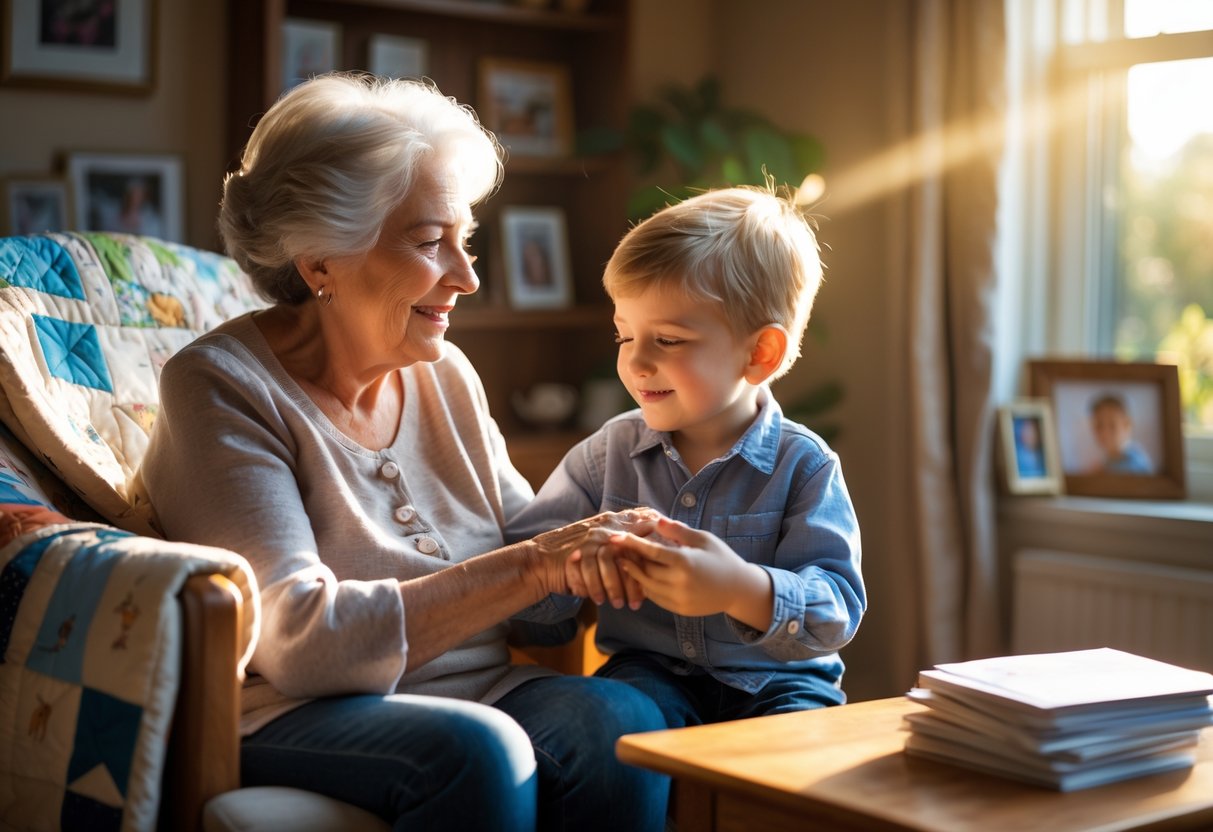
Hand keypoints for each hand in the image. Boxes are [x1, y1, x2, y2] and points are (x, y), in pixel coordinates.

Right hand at [530, 509, 659, 604]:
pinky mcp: (574, 554)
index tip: (653, 584)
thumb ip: (623, 549)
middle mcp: (602, 530)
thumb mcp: (601, 547)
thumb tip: (648, 566)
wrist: (540, 560)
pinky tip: (598, 600)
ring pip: (609, 565)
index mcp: (612, 525)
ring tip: (619, 605)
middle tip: (638, 603)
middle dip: (634, 582)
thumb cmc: (575, 558)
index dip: (649, 563)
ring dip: (615, 589)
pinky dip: (595, 590)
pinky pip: (590, 574)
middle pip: (628, 554)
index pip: (640, 541)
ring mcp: (588, 541)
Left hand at [611, 517, 773, 629]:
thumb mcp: (703, 539)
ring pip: (646, 585)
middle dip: (630, 558)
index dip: (630, 544)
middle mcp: (679, 582)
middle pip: (644, 570)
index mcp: (685, 562)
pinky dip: (646, 586)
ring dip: (635, 573)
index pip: (650, 552)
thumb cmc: (721, 558)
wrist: (738, 589)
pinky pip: (655, 598)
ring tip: (628, 561)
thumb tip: (656, 520)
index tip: (614, 538)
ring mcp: (678, 598)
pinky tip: (644, 576)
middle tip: (618, 548)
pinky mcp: (678, 609)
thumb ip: (678, 531)